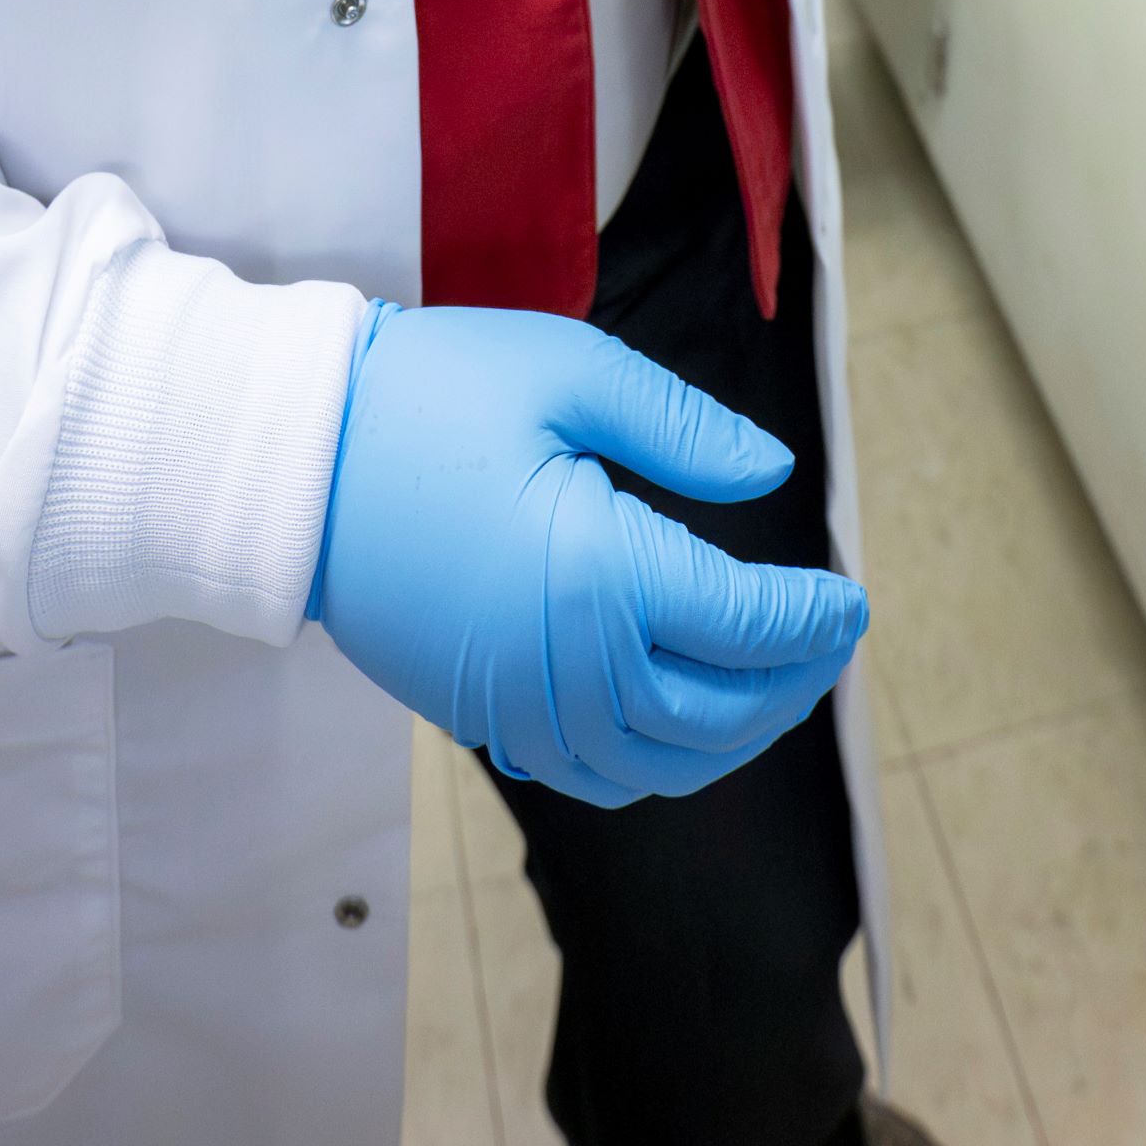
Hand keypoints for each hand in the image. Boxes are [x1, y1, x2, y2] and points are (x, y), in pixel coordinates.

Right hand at [308, 303, 866, 808]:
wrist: (292, 460)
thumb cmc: (431, 394)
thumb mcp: (568, 371)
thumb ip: (681, 426)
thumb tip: (772, 474)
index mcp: (600, 574)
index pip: (743, 626)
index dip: (812, 620)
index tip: (853, 599)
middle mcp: (568, 666)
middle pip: (715, 715)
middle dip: (787, 685)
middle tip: (827, 644)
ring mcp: (518, 707)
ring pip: (658, 764)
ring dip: (730, 736)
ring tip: (769, 686)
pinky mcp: (477, 718)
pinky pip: (592, 775)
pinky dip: (655, 762)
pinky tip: (674, 717)